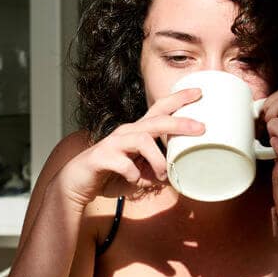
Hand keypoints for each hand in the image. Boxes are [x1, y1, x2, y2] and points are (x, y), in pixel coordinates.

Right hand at [55, 88, 205, 207]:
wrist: (76, 183)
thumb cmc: (110, 174)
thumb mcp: (140, 173)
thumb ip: (157, 172)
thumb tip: (176, 177)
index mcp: (137, 132)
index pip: (159, 109)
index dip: (178, 99)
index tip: (199, 93)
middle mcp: (126, 133)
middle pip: (156, 121)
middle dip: (180, 122)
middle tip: (201, 128)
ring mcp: (113, 143)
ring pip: (142, 140)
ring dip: (157, 159)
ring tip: (162, 174)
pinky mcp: (101, 157)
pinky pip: (123, 163)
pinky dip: (133, 173)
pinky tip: (134, 180)